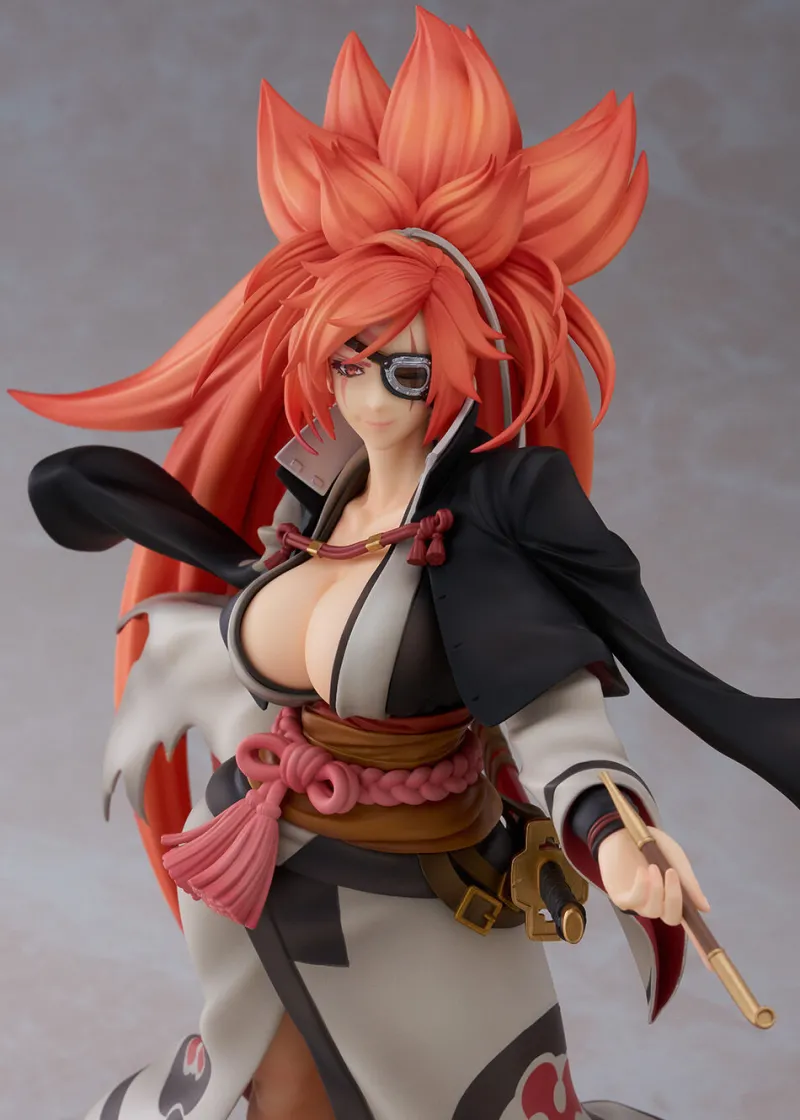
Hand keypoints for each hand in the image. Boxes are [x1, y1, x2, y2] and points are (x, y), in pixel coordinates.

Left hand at [597, 827, 712, 967]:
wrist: (621, 828)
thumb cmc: (650, 843)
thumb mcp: (674, 858)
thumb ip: (688, 882)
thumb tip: (705, 909)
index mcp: (672, 896)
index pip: (688, 924)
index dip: (699, 944)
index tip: (712, 965)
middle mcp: (656, 903)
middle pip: (671, 919)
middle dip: (674, 900)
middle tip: (672, 875)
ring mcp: (638, 902)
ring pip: (653, 910)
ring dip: (656, 889)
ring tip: (654, 867)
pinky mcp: (620, 896)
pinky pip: (634, 901)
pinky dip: (641, 886)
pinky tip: (642, 871)